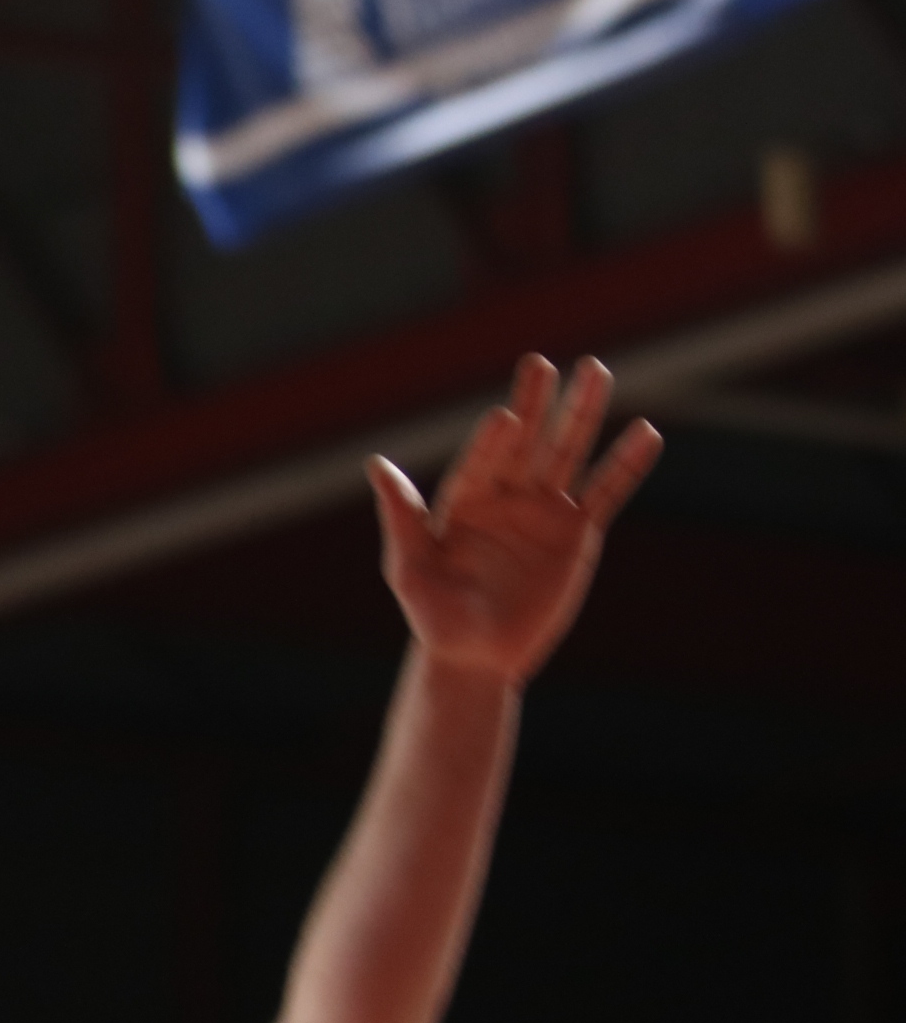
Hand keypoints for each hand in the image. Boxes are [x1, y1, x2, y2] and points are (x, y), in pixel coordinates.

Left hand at [367, 354, 661, 685]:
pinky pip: (605, 493)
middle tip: (542, 365)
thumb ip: (402, 517)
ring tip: (596, 372)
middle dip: (536, 405)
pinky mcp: (577, 534)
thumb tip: (377, 464)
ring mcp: (544, 512)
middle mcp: (506, 497)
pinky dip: (625, 465)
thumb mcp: (410, 568)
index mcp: (464, 501)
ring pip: (567, 454)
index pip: (482, 462)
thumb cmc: (434, 616)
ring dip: (582, 415)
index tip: (505, 417)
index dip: (493, 442)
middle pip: (526, 443)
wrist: (476, 656)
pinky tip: (646, 433)